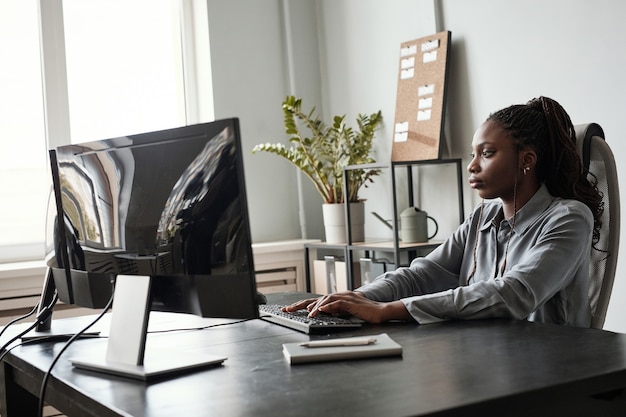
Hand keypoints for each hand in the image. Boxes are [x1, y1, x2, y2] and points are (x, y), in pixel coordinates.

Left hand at [282, 292, 410, 323]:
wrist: (381, 311)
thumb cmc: (365, 313)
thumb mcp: (346, 313)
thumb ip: (335, 311)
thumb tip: (323, 314)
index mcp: (337, 297)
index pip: (317, 300)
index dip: (302, 304)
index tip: (290, 309)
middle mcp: (340, 295)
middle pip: (317, 298)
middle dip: (301, 304)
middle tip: (288, 309)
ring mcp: (346, 297)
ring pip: (327, 300)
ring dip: (316, 307)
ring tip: (308, 315)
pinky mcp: (352, 303)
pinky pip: (338, 304)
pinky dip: (329, 307)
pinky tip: (321, 310)